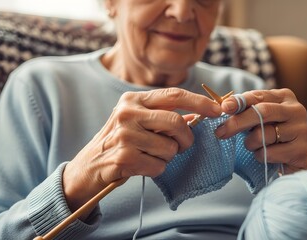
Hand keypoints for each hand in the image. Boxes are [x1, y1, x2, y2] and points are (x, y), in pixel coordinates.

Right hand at [63, 88, 221, 212]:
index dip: (200, 102)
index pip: (174, 95)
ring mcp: (124, 135)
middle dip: (186, 139)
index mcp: (133, 100)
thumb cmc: (120, 143)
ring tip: (150, 156)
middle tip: (181, 146)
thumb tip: (198, 114)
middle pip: (177, 122)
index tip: (218, 110)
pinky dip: (156, 169)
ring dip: (167, 157)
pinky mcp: (123, 157)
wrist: (88, 168)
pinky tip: (141, 166)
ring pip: (170, 148)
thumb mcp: (138, 122)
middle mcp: (127, 113)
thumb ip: (164, 116)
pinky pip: (159, 166)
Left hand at [215, 88, 306, 173]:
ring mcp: (301, 130)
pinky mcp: (301, 150)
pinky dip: (260, 156)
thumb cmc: (270, 135)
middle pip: (262, 112)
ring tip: (253, 146)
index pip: (258, 96)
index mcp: (284, 97)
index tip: (224, 108)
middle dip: (238, 122)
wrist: (292, 161)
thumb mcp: (258, 119)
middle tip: (220, 132)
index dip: (239, 101)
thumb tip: (224, 106)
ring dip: (250, 143)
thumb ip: (245, 110)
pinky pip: (269, 153)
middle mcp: (296, 110)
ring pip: (264, 135)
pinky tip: (266, 156)